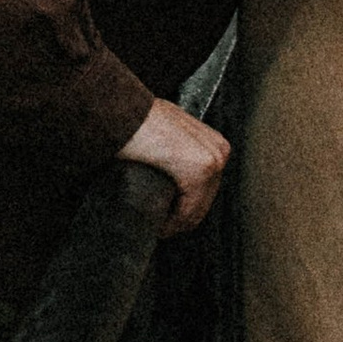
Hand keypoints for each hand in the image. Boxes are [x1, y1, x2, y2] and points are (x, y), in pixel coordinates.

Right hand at [119, 95, 231, 233]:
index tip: (167, 218)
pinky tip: (159, 226)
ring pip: (197, 210)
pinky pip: (188, 212)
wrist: (123, 114)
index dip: (185, 208)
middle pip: (204, 201)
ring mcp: (212, 161)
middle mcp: (219, 151)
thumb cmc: (137, 124)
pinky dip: (172, 224)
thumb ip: (176, 150)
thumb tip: (170, 175)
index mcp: (215, 144)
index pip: (206, 190)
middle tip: (161, 227)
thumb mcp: (167, 132)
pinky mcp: (199, 171)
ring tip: (158, 228)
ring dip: (176, 223)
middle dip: (182, 218)